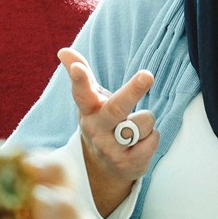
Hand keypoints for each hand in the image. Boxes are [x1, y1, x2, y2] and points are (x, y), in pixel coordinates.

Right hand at [57, 47, 156, 215]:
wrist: (105, 168)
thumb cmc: (102, 124)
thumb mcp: (91, 102)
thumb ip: (83, 77)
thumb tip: (63, 50)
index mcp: (88, 111)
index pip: (82, 94)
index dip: (79, 81)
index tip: (78, 69)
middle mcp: (97, 130)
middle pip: (117, 108)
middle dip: (133, 91)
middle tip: (147, 75)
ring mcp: (112, 148)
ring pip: (144, 120)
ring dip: (146, 121)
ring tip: (133, 129)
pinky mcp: (129, 163)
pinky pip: (153, 138)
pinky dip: (152, 138)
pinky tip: (139, 144)